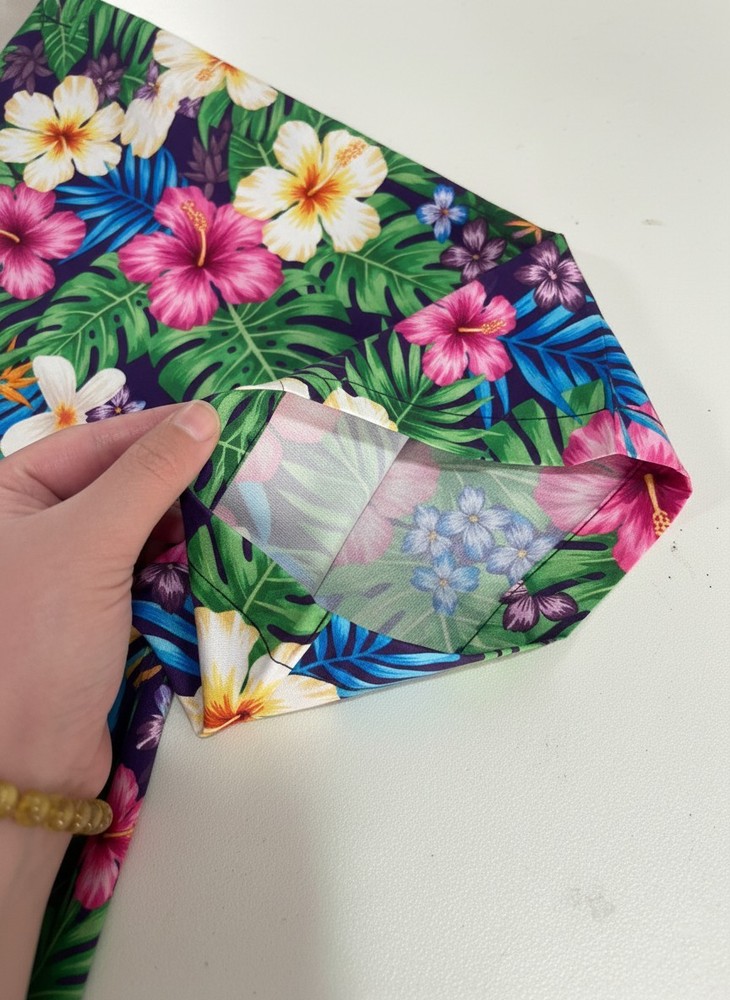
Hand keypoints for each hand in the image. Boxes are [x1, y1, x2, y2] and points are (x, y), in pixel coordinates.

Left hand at [0, 401, 219, 799]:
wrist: (29, 762)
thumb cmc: (40, 638)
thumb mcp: (91, 543)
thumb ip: (148, 475)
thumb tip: (205, 416)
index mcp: (5, 497)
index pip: (90, 444)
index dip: (155, 430)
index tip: (219, 418)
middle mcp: (28, 528)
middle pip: (113, 482)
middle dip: (173, 476)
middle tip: (239, 461)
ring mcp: (61, 572)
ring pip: (133, 526)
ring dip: (181, 519)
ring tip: (238, 500)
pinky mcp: (92, 612)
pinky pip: (140, 567)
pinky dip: (177, 558)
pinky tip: (216, 547)